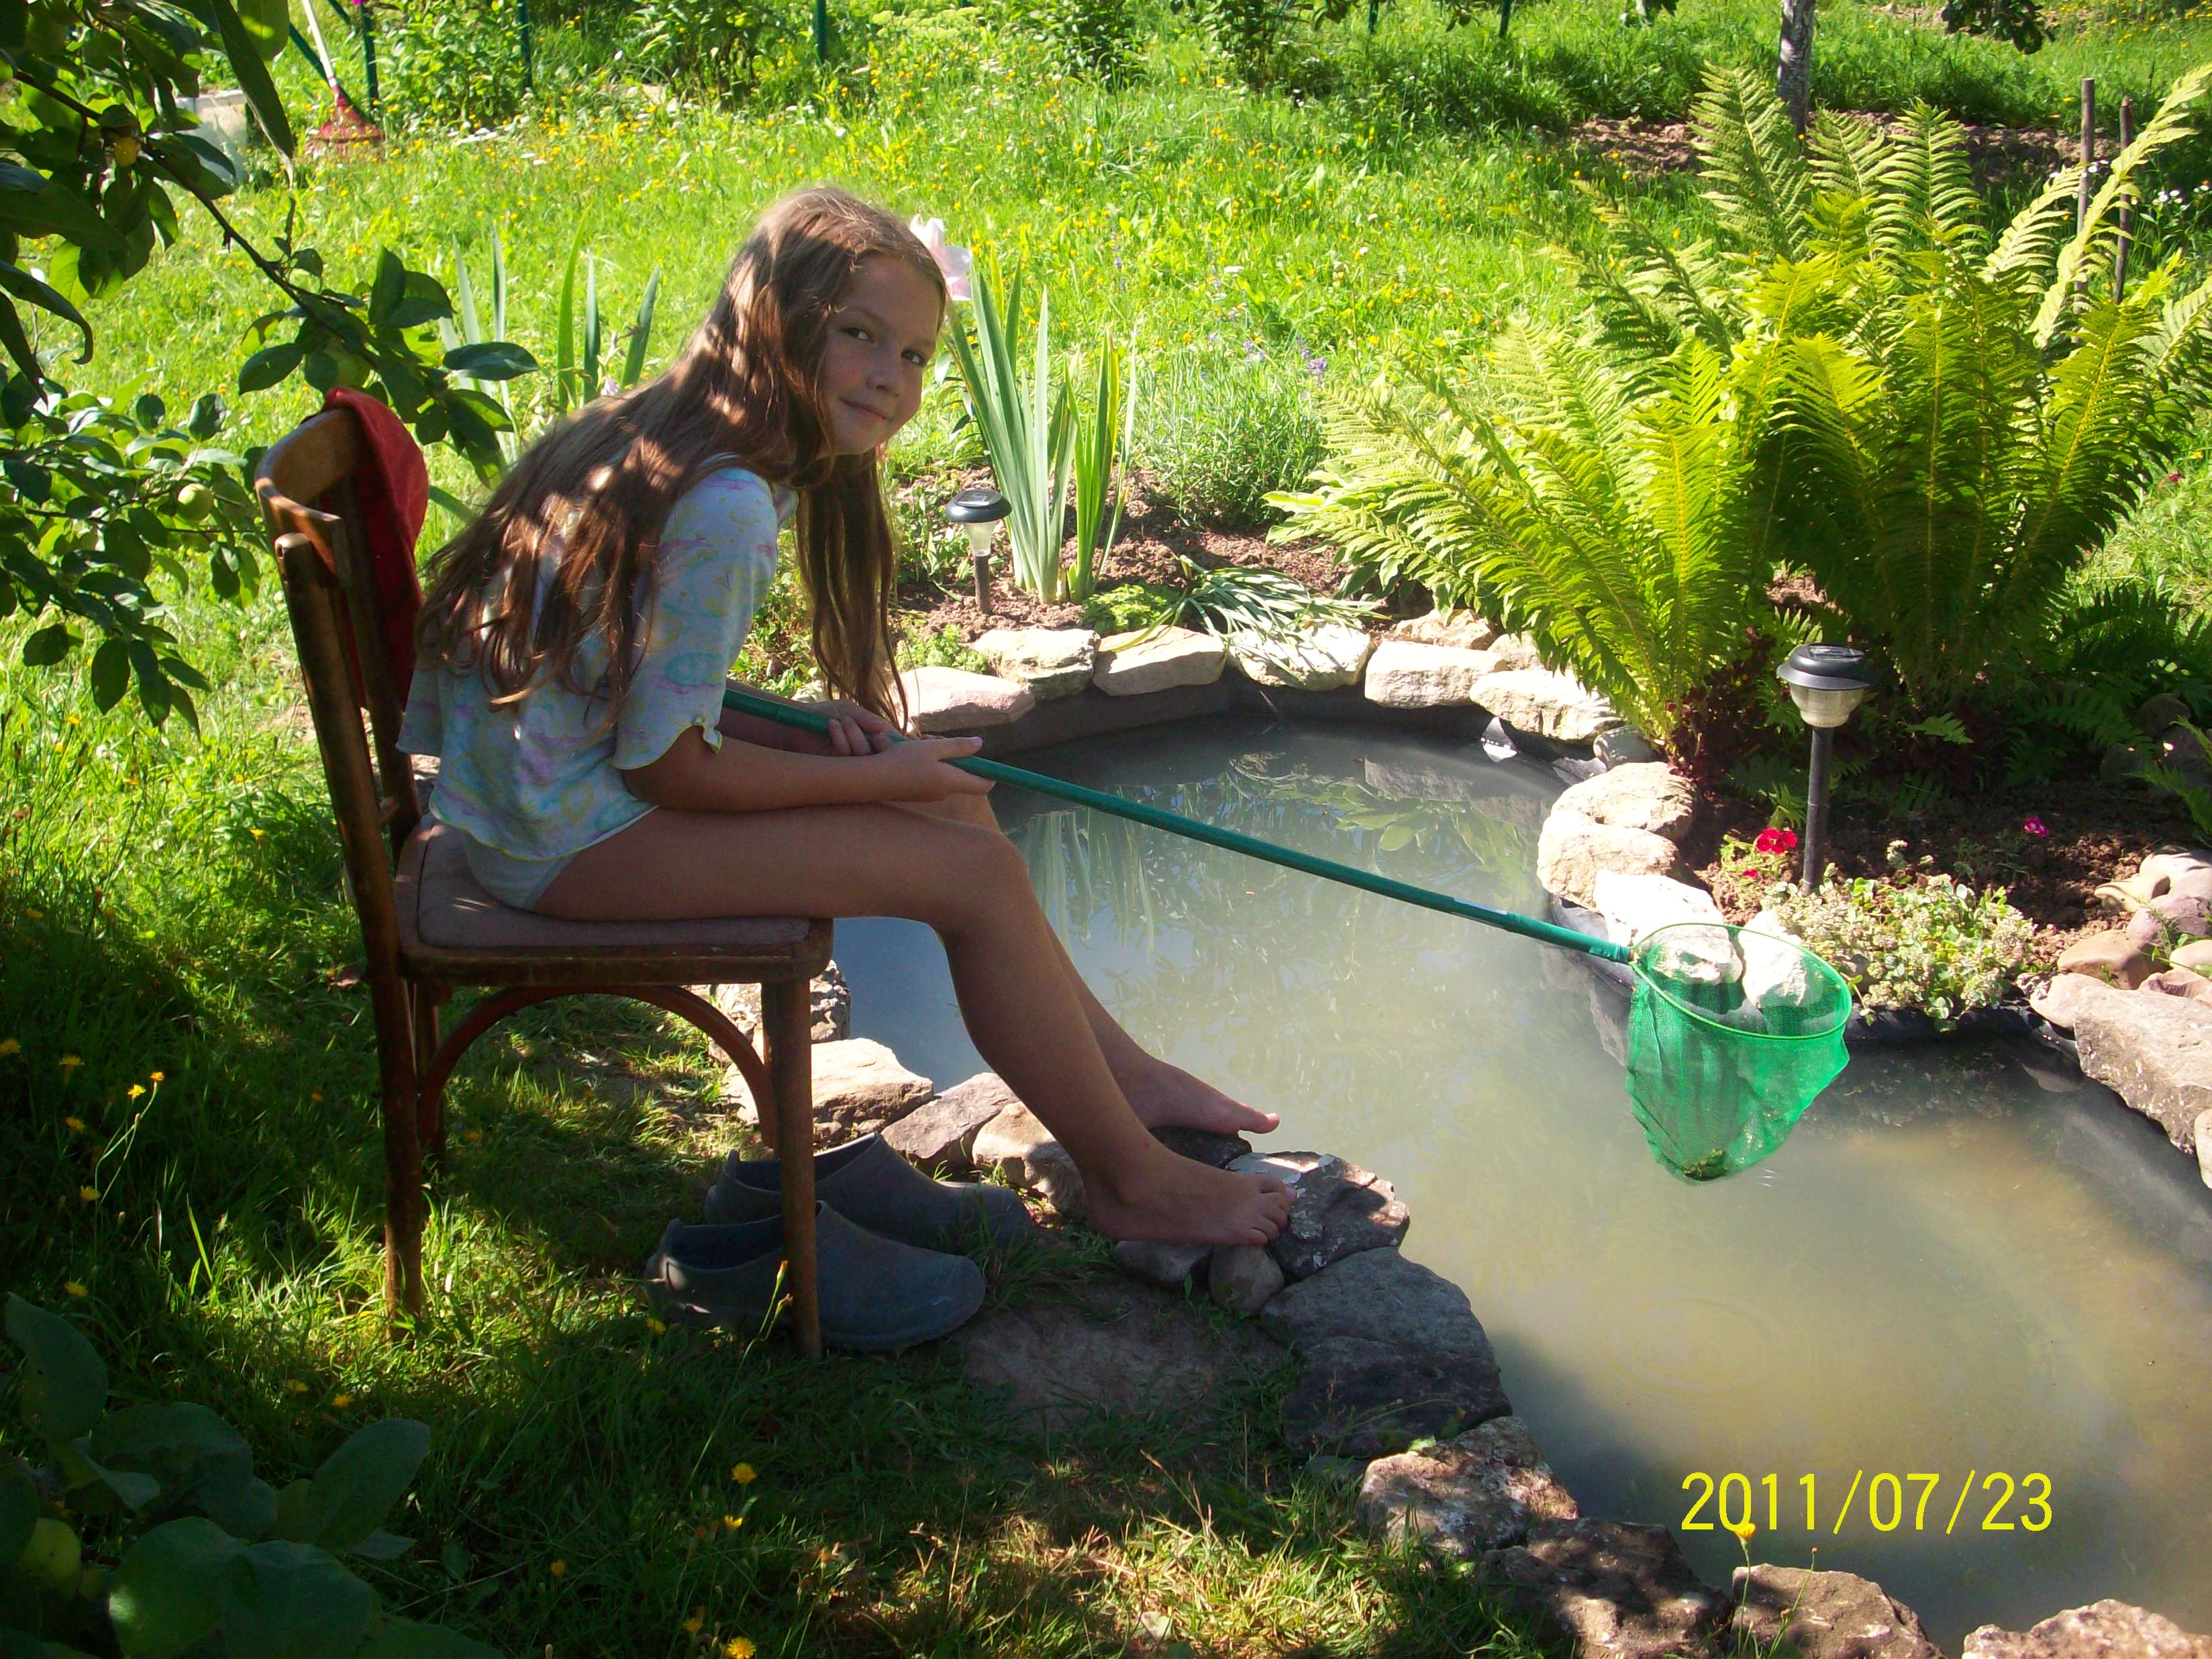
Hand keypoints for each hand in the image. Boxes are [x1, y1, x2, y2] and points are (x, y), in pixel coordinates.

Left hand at [795, 698, 897, 757]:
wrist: (796, 722)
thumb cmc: (822, 714)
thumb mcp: (847, 710)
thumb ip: (867, 718)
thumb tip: (884, 729)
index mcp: (870, 737)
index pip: (892, 744)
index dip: (893, 741)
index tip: (885, 732)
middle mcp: (863, 752)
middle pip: (883, 754)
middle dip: (873, 737)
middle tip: (861, 725)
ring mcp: (850, 761)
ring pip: (864, 755)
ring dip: (854, 735)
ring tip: (842, 720)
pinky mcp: (836, 768)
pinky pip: (847, 758)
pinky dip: (841, 739)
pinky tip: (831, 725)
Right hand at [865, 736, 992, 800]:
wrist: (871, 780)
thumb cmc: (902, 761)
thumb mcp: (932, 748)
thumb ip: (957, 747)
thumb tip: (979, 744)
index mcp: (951, 782)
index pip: (982, 786)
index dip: (991, 775)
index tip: (991, 764)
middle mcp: (943, 792)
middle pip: (961, 774)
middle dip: (955, 754)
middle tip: (936, 739)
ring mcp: (929, 794)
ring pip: (944, 772)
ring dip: (937, 755)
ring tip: (919, 741)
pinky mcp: (916, 793)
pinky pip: (930, 775)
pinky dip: (926, 763)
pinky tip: (908, 752)